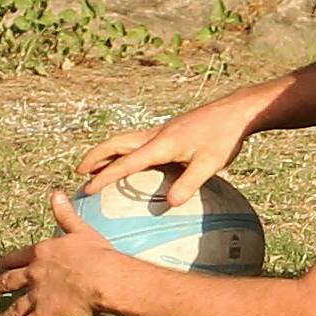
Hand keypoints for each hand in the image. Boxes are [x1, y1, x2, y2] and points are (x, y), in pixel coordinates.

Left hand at [0, 190, 117, 315]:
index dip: (6, 262)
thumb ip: (64, 214)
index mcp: (41, 252)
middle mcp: (33, 273)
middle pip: (7, 282)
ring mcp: (36, 295)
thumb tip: (56, 193)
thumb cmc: (96, 253)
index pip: (16, 257)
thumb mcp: (80, 230)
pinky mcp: (43, 315)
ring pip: (13, 308)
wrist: (103, 278)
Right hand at [75, 99, 254, 206]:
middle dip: (96, 156)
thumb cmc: (225, 137)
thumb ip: (189, 184)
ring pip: (126, 140)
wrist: (236, 112)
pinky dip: (126, 151)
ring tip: (97, 166)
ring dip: (108, 152)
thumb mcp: (210, 164)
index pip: (125, 162)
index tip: (86, 189)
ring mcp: (162, 131)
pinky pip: (140, 141)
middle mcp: (156, 135)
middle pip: (116, 143)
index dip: (104, 177)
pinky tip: (133, 162)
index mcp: (161, 144)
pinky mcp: (170, 131)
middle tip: (78, 172)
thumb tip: (169, 203)